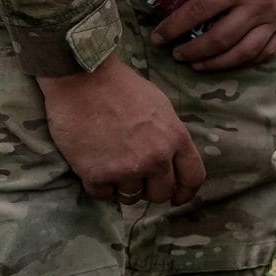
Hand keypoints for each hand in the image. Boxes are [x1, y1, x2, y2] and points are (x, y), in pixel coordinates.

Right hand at [37, 57, 204, 205]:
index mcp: (175, 138)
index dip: (185, 193)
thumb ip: (169, 136)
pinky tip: (93, 165)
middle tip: (134, 175)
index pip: (193, 178)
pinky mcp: (97, 174)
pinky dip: (98, 184)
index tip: (176, 198)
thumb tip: (172, 159)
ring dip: (122, 186)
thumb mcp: (161, 106)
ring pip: (131, 197)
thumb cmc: (121, 86)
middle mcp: (155, 157)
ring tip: (111, 163)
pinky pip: (103, 194)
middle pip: (161, 194)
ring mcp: (126, 168)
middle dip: (149, 189)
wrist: (82, 77)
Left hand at [153, 0, 275, 70]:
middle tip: (177, 55)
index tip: (158, 38)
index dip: (173, 28)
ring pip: (243, 53)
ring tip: (199, 65)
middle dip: (193, 51)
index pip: (197, 13)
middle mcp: (254, 6)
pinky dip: (245, 62)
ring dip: (217, 64)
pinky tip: (229, 62)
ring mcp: (272, 19)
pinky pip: (266, 52)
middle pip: (219, 39)